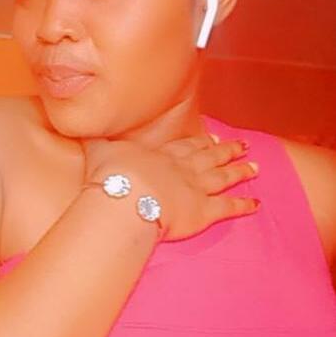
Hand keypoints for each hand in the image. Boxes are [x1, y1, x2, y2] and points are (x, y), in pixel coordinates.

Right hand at [81, 133, 258, 240]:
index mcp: (162, 154)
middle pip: (210, 157)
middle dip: (227, 151)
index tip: (212, 138)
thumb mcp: (99, 150)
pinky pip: (228, 208)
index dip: (200, 142)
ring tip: (255, 167)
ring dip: (240, 172)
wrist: (125, 198)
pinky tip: (257, 203)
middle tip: (243, 146)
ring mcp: (196, 188)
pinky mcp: (203, 211)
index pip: (186, 146)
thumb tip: (78, 124)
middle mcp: (183, 167)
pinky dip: (244, 205)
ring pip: (224, 177)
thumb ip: (94, 139)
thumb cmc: (112, 175)